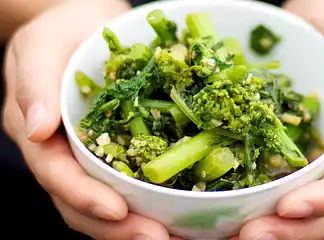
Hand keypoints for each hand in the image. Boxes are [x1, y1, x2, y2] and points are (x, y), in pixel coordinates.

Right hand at [2, 1, 171, 238]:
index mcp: (40, 136)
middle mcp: (65, 155)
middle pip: (82, 203)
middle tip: (157, 238)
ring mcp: (91, 157)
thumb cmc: (59, 34)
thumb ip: (34, 85)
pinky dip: (150, 202)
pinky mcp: (119, 150)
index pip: (56, 175)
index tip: (117, 211)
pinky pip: (131, 183)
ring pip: (107, 202)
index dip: (84, 196)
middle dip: (117, 226)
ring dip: (136, 225)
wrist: (85, 28)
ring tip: (173, 236)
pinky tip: (177, 212)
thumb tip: (38, 127)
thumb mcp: (39, 48)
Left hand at [233, 0, 323, 238]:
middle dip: (293, 229)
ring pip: (304, 207)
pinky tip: (231, 208)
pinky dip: (258, 202)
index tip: (288, 208)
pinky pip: (278, 184)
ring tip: (234, 234)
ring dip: (273, 226)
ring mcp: (318, 158)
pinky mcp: (291, 151)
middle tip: (250, 236)